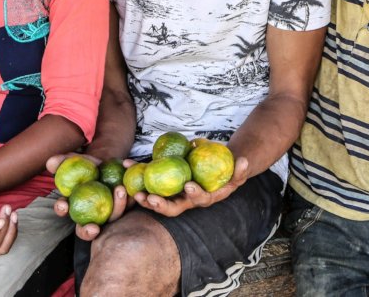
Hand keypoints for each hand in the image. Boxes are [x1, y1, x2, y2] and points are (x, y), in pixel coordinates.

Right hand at [47, 153, 132, 240]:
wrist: (108, 163)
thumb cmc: (88, 164)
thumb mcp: (75, 160)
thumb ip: (63, 161)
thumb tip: (50, 162)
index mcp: (74, 204)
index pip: (64, 210)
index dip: (62, 209)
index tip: (63, 204)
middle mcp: (90, 215)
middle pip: (87, 229)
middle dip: (88, 231)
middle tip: (93, 228)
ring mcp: (108, 213)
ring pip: (112, 217)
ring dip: (116, 207)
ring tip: (119, 190)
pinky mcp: (125, 207)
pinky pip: (128, 204)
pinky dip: (130, 196)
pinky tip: (131, 185)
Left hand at [134, 157, 249, 217]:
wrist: (217, 166)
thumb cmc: (227, 167)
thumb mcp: (237, 169)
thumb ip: (240, 169)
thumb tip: (242, 160)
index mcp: (205, 197)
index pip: (200, 200)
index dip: (194, 194)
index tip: (188, 185)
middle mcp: (188, 200)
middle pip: (172, 209)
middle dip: (161, 206)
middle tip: (150, 198)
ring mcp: (174, 195)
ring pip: (158, 201)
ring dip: (145, 198)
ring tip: (136, 192)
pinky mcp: (163, 186)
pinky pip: (149, 183)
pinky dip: (138, 174)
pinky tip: (126, 163)